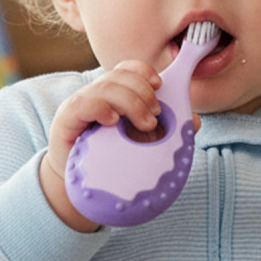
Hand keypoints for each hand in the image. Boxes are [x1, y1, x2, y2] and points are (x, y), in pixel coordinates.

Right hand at [40, 61, 161, 229]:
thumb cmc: (110, 165)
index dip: (145, 72)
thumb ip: (168, 132)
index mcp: (114, 96)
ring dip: (131, 102)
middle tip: (155, 116)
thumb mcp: (142, 147)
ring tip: (144, 126)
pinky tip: (113, 122)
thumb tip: (194, 121)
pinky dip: (102, 108)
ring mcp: (81, 105)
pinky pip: (85, 103)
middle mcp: (96, 95)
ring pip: (106, 86)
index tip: (160, 86)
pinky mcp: (67, 119)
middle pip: (120, 74)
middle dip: (143, 91)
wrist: (77, 190)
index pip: (127, 69)